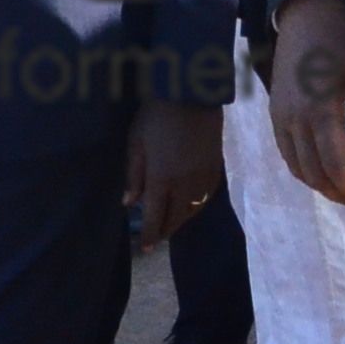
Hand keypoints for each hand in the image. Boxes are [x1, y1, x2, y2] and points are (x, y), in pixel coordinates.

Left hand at [123, 99, 222, 251]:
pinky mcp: (216, 167)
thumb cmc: (157, 116)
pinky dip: (197, 206)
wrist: (193, 94)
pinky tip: (191, 205)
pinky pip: (207, 196)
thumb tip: (128, 203)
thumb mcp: (137, 142)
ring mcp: (203, 176)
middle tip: (156, 239)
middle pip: (176, 217)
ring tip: (172, 224)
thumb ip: (134, 174)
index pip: (154, 216)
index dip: (149, 235)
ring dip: (182, 220)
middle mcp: (185, 184)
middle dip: (165, 231)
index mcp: (162, 178)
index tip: (144, 249)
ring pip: (194, 209)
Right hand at [269, 0, 344, 215]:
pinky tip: (322, 174)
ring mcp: (281, 116)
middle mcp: (295, 117)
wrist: (307, 15)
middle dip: (339, 194)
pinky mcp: (275, 114)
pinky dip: (303, 171)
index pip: (335, 162)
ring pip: (297, 167)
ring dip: (320, 186)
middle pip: (314, 172)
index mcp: (321, 107)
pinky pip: (286, 154)